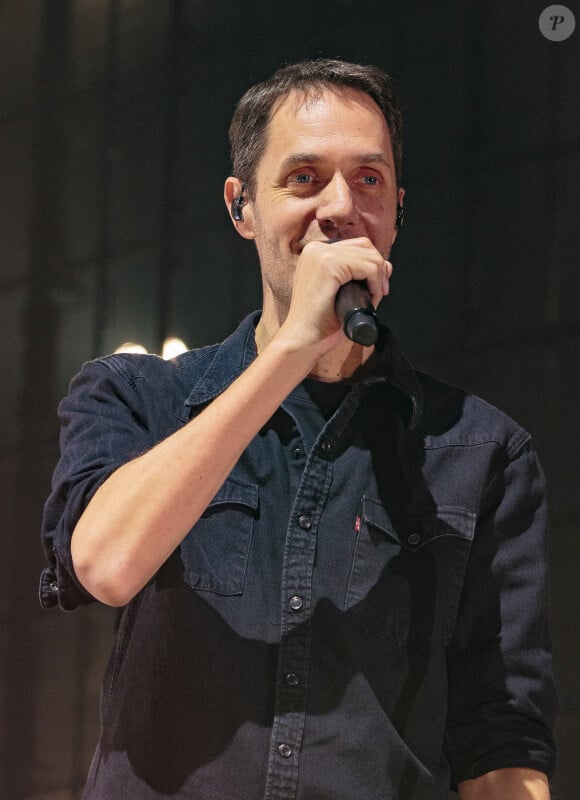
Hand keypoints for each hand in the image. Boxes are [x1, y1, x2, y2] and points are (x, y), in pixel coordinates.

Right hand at [279, 237, 391, 353]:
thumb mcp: (340, 292)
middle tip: (379, 293)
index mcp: (315, 252)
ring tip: (373, 299)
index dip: (373, 265)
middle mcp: (316, 248)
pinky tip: (370, 299)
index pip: (357, 246)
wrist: (302, 339)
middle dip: (379, 269)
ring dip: (378, 279)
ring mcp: (321, 254)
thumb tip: (387, 264)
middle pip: (365, 246)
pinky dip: (375, 284)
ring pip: (369, 257)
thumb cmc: (319, 322)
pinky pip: (368, 268)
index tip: (376, 288)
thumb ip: (358, 275)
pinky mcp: (329, 265)